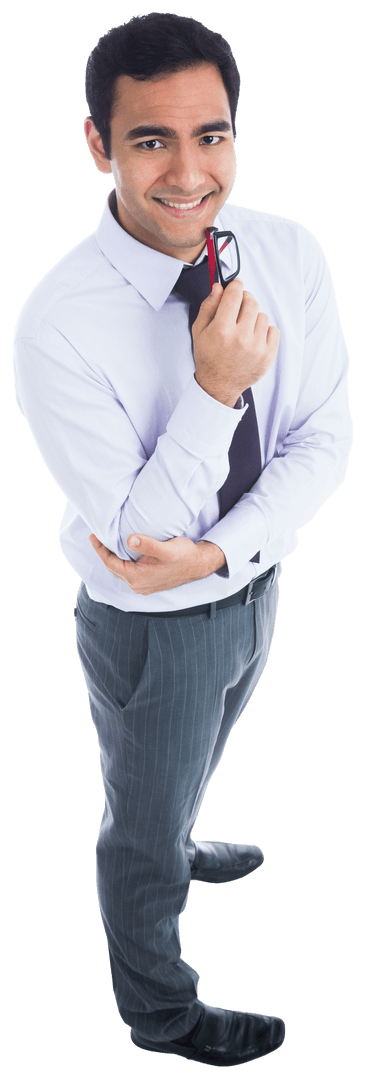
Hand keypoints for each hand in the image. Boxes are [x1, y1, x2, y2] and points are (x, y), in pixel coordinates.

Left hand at [89, 533, 225, 594]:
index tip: (94, 536)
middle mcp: (137, 585)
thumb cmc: (184, 556)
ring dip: (112, 558)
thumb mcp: (166, 549)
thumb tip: (130, 540)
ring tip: (107, 543)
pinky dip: (122, 562)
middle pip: (112, 568)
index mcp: (138, 578)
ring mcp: (142, 586)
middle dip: (104, 553)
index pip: (110, 563)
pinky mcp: (147, 583)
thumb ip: (148, 545)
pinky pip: (127, 573)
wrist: (198, 565)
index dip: (100, 549)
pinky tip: (123, 553)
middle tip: (97, 537)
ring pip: (120, 571)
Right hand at [192, 280, 279, 405]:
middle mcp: (241, 338)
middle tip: (239, 307)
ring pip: (262, 316)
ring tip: (244, 329)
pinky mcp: (268, 355)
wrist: (219, 385)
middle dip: (245, 300)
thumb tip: (219, 287)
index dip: (235, 286)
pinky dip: (264, 331)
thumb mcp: (199, 331)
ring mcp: (257, 347)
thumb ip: (209, 306)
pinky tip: (253, 338)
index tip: (236, 285)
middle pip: (251, 302)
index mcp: (222, 330)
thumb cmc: (209, 358)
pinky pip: (273, 330)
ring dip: (254, 318)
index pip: (234, 295)